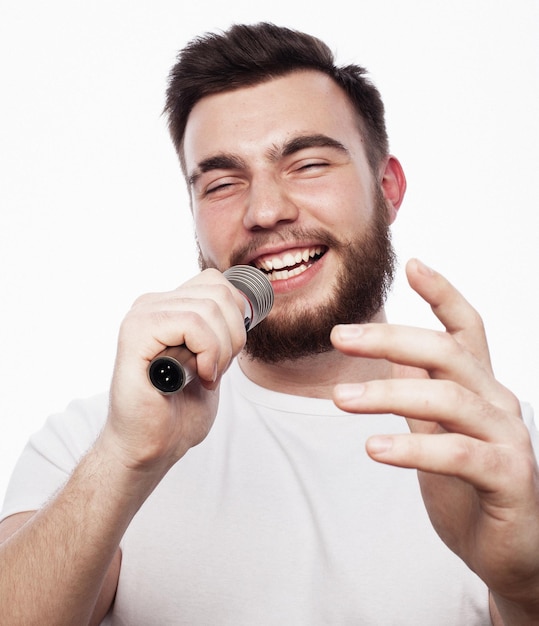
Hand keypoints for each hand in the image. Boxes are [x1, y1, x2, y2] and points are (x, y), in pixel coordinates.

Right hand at [103, 268, 247, 475]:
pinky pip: (191, 324)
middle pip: (219, 292)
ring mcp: (141, 316)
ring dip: (221, 350)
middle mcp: (151, 304)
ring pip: (209, 308)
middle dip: (234, 336)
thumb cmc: (179, 408)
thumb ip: (221, 327)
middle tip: (217, 369)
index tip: (227, 354)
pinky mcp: (136, 334)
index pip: (217, 282)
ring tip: (206, 375)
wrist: (152, 445)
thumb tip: (244, 302)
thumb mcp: (212, 357)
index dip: (236, 316)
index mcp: (168, 305)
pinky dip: (208, 353)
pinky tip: (198, 375)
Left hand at [331, 258, 538, 617]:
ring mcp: (507, 438)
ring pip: (449, 399)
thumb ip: (420, 394)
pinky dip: (415, 448)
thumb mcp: (436, 431)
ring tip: (342, 399)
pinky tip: (375, 448)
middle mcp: (498, 403)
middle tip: (339, 336)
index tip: (414, 264)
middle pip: (447, 353)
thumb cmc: (468, 487)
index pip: (467, 329)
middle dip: (391, 338)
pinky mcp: (510, 477)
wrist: (505, 552)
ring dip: (389, 393)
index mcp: (479, 387)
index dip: (443, 294)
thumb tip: (392, 354)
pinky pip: (461, 454)